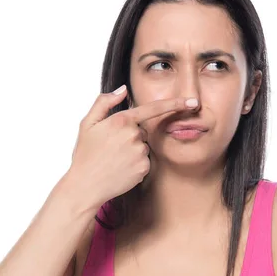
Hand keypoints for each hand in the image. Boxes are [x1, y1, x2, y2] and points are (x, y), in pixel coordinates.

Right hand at [66, 84, 197, 208]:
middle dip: (131, 136)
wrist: (86, 186)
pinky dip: (135, 164)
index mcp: (121, 121)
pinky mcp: (144, 168)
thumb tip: (122, 89)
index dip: (174, 104)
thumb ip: (104, 102)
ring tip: (114, 160)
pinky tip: (121, 168)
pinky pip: (145, 161)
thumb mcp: (87, 124)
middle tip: (112, 148)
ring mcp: (140, 152)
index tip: (191, 102)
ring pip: (144, 146)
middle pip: (142, 130)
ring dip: (133, 150)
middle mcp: (134, 135)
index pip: (152, 109)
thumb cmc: (85, 154)